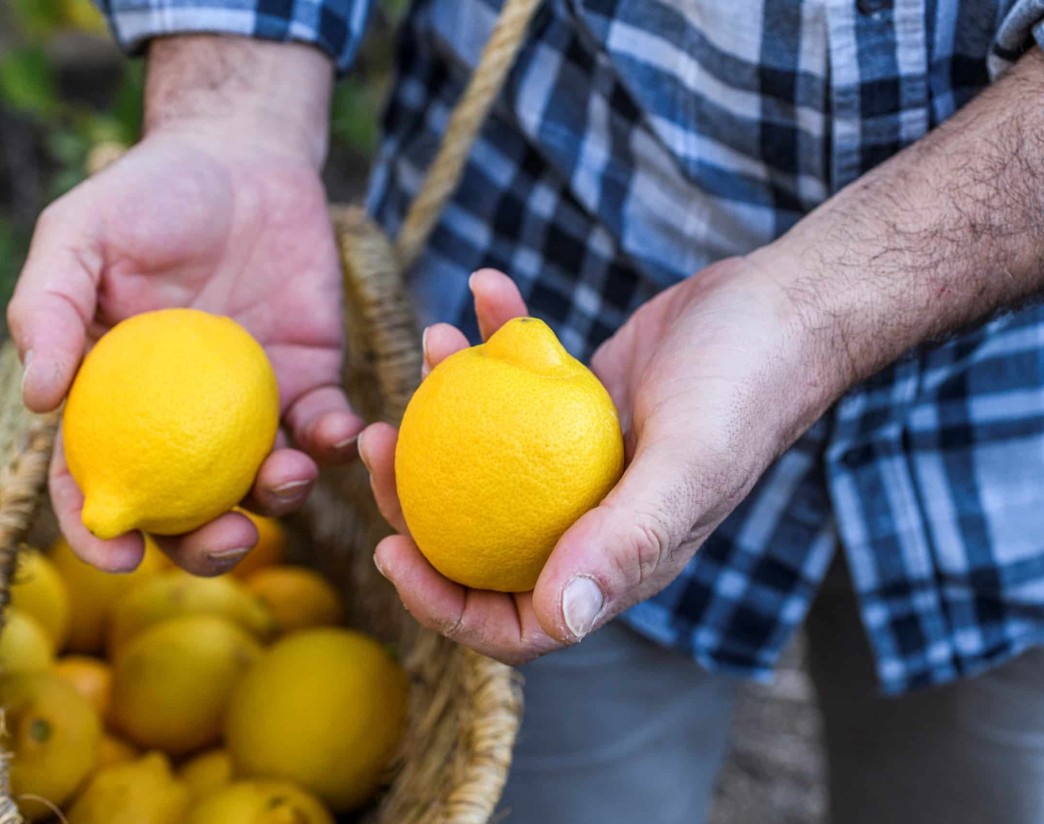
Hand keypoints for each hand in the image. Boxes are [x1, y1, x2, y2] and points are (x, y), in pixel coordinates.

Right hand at [7, 38, 360, 575]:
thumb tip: (38, 400)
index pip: (93, 481)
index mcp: (114, 398)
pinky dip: (331, 441)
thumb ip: (49, 307)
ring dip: (278, 498)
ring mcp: (248, 407)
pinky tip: (336, 430)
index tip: (119, 555)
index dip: (98, 531)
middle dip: (207, 546)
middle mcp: (180, 418)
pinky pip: (322, 429)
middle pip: (187, 509)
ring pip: (262, 484)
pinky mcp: (309, 380)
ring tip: (286, 475)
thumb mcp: (80, 235)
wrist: (244, 156)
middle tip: (230, 538)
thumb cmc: (148, 194)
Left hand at [360, 266, 840, 664]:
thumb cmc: (745, 386)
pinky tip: (486, 291)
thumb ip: (624, 543)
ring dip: (443, 400)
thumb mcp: (687, 465)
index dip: (442, 603)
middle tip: (374, 440)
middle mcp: (588, 520)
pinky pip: (515, 380)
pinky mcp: (575, 402)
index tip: (388, 549)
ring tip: (432, 344)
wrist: (785, 306)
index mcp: (614, 562)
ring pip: (482, 453)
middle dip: (411, 497)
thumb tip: (556, 621)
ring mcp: (575, 460)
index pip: (515, 621)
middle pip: (476, 534)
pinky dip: (496, 335)